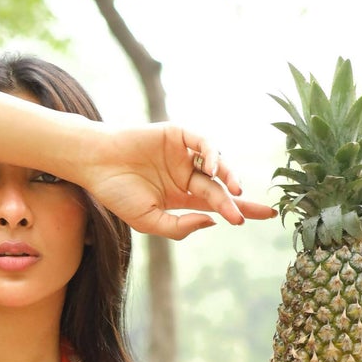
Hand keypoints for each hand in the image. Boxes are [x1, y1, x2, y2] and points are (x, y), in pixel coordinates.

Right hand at [77, 122, 276, 238]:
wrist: (94, 165)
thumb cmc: (116, 193)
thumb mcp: (149, 221)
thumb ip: (179, 227)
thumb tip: (212, 221)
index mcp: (181, 197)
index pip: (217, 205)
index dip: (242, 210)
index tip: (267, 216)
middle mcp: (186, 175)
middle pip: (221, 188)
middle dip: (239, 201)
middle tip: (256, 212)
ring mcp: (182, 154)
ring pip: (216, 164)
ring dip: (228, 177)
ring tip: (234, 192)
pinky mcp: (177, 134)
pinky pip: (201, 142)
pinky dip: (211, 152)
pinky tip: (211, 168)